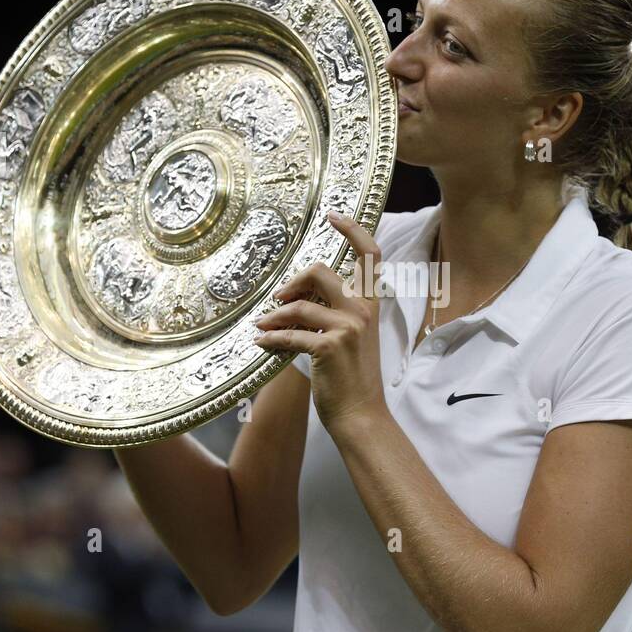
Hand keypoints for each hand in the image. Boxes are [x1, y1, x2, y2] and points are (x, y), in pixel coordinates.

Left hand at [254, 212, 387, 432]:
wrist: (361, 416)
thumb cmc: (353, 379)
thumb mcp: (353, 338)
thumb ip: (336, 312)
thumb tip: (298, 297)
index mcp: (370, 305)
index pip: (370, 255)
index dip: (352, 230)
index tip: (333, 215)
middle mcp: (362, 310)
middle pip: (321, 271)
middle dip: (293, 281)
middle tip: (278, 299)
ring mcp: (348, 327)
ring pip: (298, 304)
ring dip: (273, 317)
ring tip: (262, 328)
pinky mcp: (329, 346)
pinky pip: (288, 335)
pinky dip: (270, 340)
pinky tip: (261, 345)